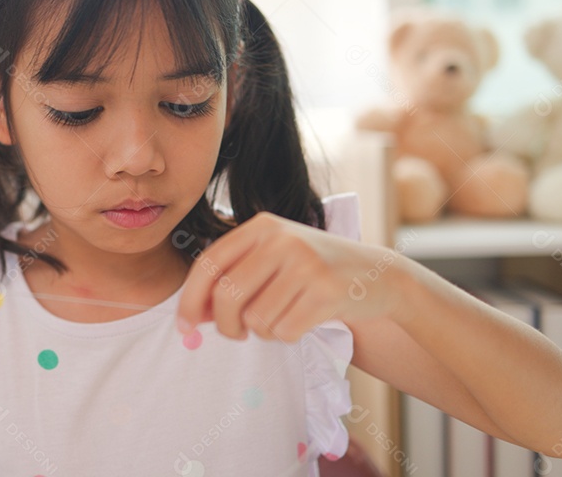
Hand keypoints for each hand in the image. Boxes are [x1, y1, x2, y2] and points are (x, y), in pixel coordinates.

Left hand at [176, 211, 408, 341]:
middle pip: (227, 296)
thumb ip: (234, 277)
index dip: (190, 299)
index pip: (209, 264)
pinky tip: (303, 319)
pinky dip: (287, 335)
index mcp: (261, 226)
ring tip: (283, 316)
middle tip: (237, 333)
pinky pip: (284, 331)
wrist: (376, 274)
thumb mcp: (273, 258)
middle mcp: (282, 239)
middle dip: (225, 326)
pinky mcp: (327, 291)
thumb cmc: (313, 270)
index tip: (184, 326)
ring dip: (263, 331)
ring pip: (255, 319)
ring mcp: (306, 263)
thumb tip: (193, 315)